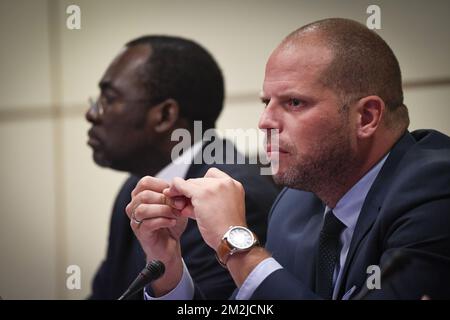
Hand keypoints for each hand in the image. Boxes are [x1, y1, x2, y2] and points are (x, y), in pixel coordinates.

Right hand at [126, 176, 186, 294]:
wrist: (170, 246)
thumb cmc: (171, 223)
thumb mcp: (174, 205)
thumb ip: (174, 195)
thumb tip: (175, 188)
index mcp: (140, 196)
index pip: (145, 182)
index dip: (162, 185)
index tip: (176, 193)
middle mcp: (134, 207)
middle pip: (144, 195)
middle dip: (165, 199)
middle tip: (179, 205)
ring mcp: (135, 221)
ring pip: (143, 209)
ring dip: (163, 210)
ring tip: (175, 214)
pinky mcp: (141, 233)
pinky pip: (149, 223)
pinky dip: (164, 221)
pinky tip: (172, 223)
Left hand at [164, 167, 246, 250]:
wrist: (231, 239)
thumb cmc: (226, 230)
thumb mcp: (222, 210)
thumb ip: (208, 201)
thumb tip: (185, 199)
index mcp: (234, 185)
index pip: (213, 175)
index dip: (203, 184)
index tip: (198, 195)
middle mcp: (226, 182)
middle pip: (200, 180)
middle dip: (192, 192)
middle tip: (184, 205)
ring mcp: (214, 187)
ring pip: (191, 183)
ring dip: (184, 194)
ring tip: (182, 208)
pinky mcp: (202, 193)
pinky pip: (182, 186)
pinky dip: (175, 189)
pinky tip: (169, 193)